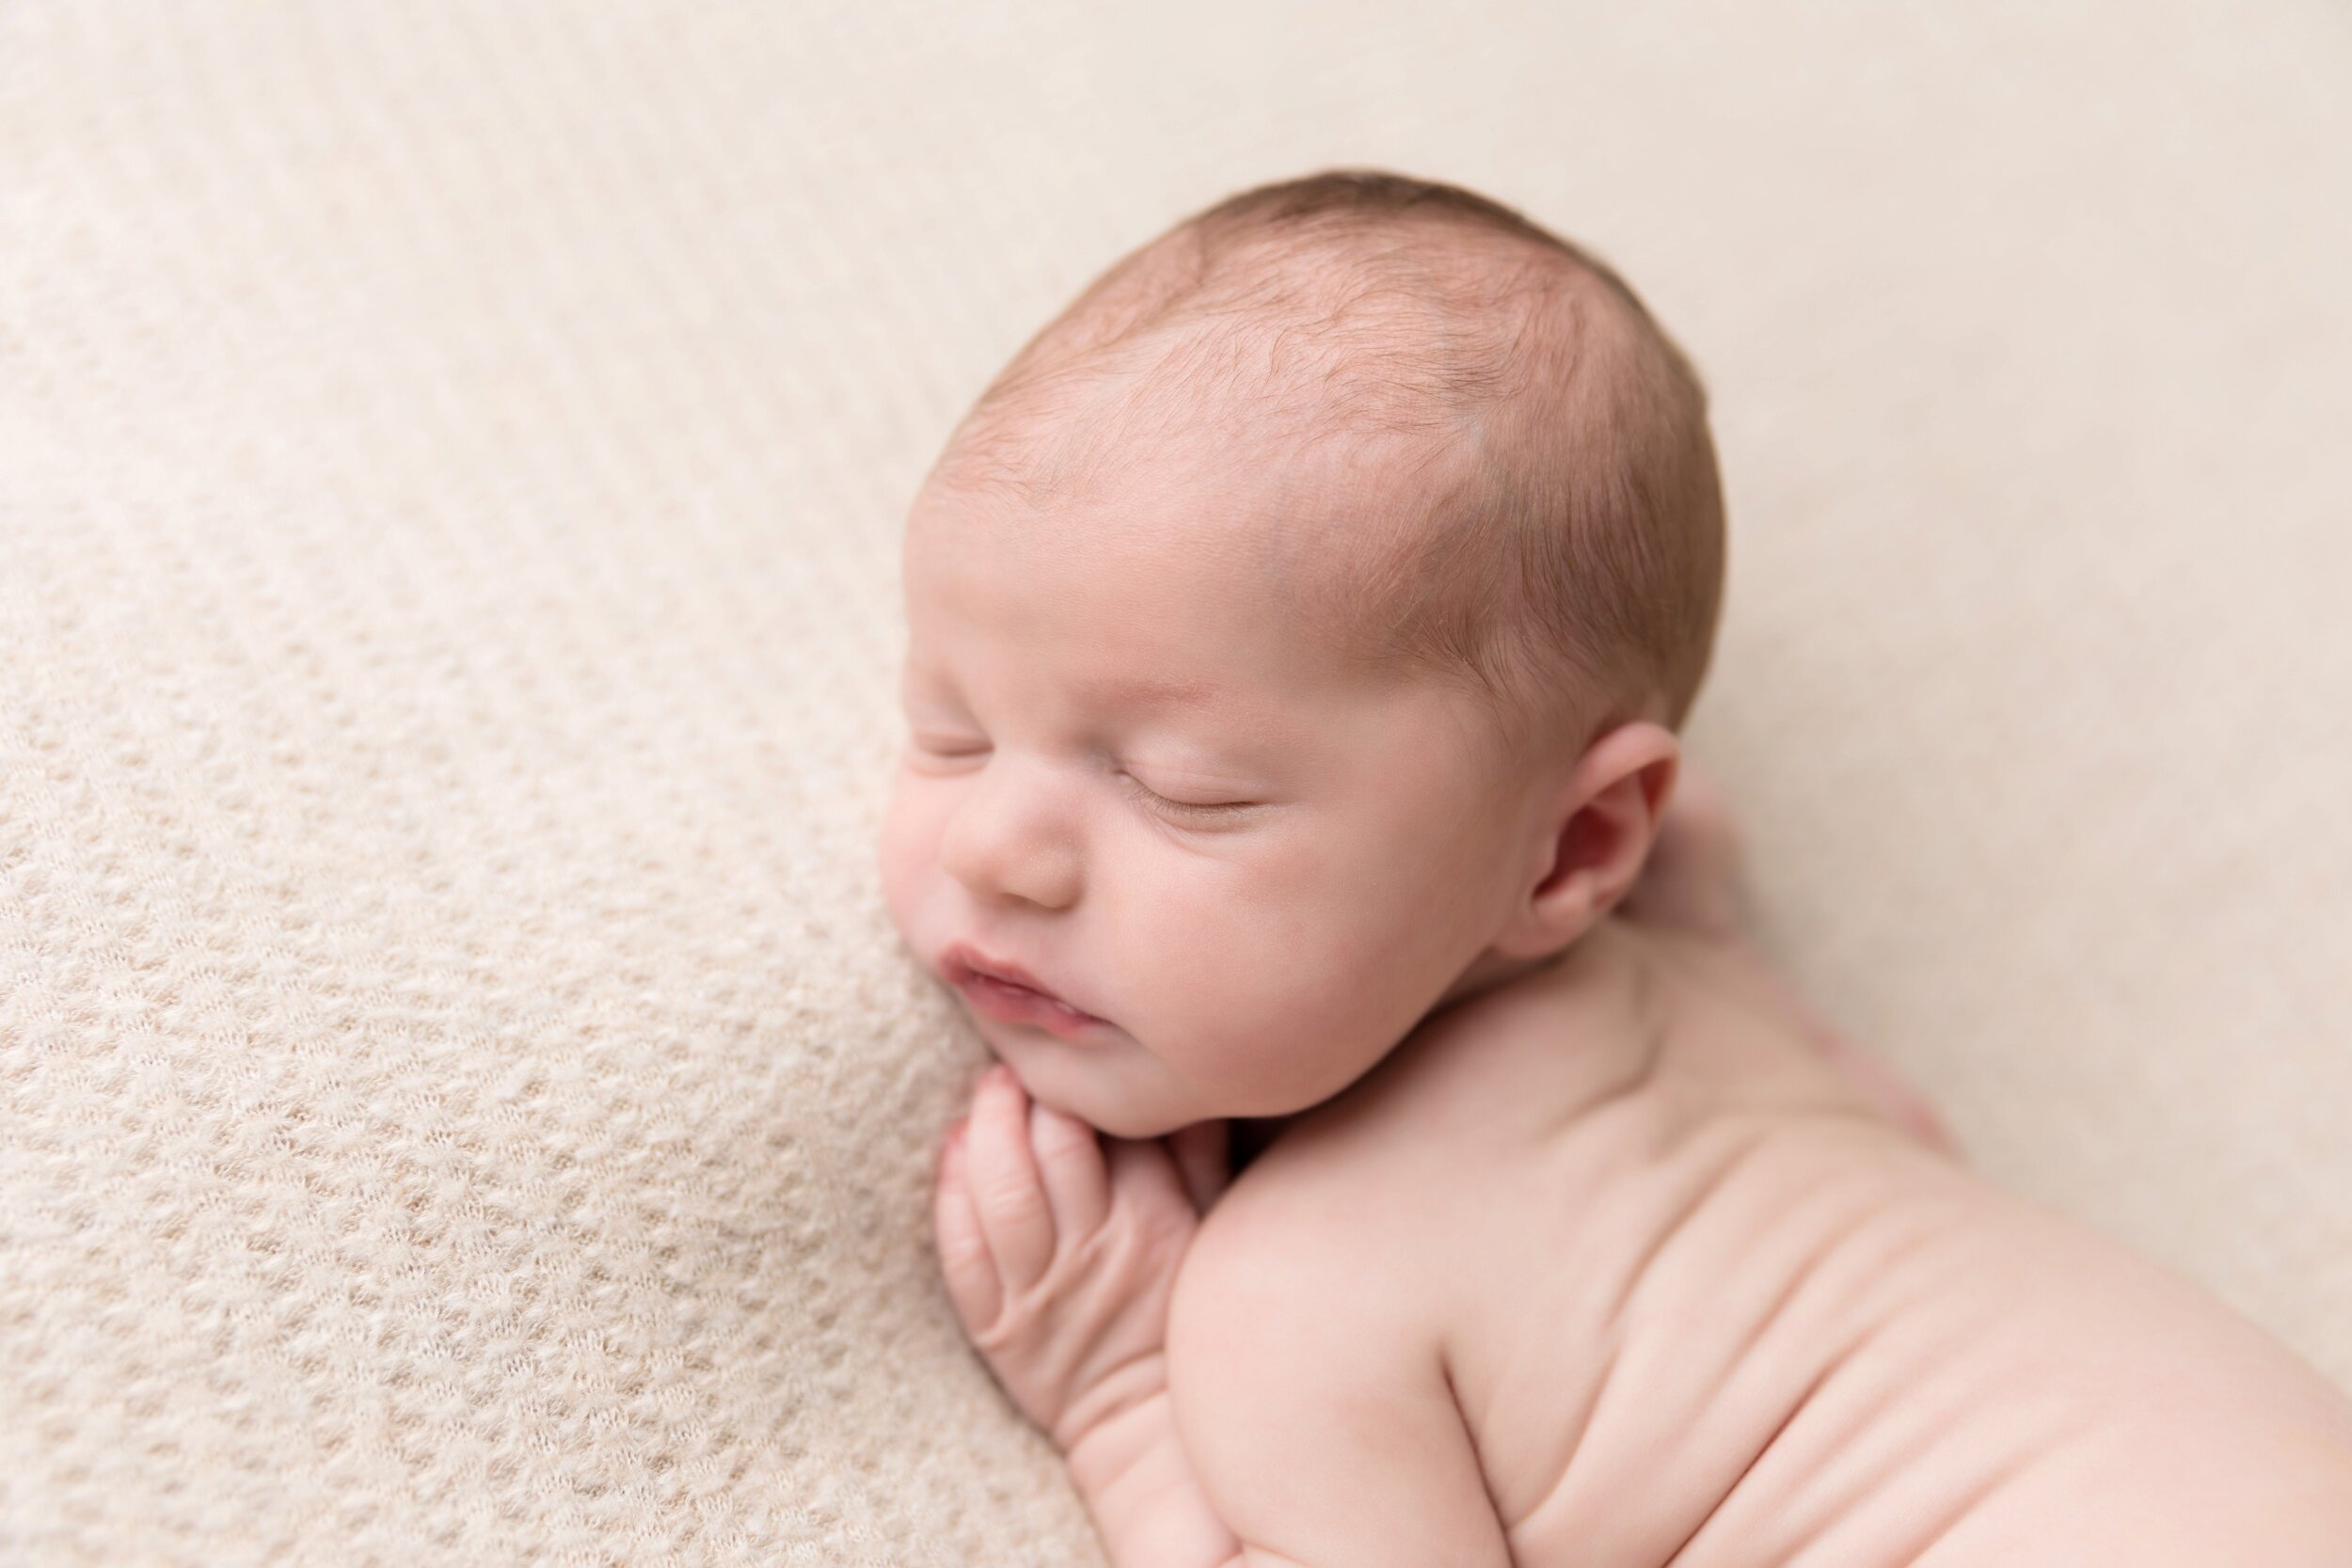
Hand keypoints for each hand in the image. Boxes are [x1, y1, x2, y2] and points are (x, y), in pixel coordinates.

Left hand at [933, 1064, 1214, 1452]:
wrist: (1149, 1429)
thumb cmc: (1186, 1319)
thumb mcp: (1215, 1233)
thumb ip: (1202, 1156)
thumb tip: (1186, 1085)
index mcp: (1154, 1221)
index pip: (1107, 1128)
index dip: (1077, 1082)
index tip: (1068, 1057)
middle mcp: (1092, 1250)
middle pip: (1047, 1148)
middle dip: (1025, 1092)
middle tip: (1019, 1063)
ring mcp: (1036, 1291)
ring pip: (998, 1190)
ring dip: (984, 1127)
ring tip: (987, 1092)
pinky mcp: (994, 1326)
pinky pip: (959, 1250)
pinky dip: (949, 1191)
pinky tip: (954, 1149)